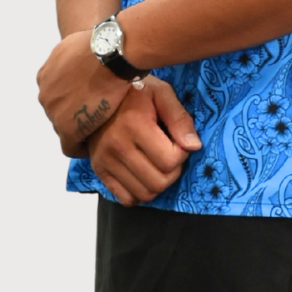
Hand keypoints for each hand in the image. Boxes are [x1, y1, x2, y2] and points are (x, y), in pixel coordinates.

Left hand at [36, 28, 129, 156]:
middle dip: (76, 116)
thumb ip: (71, 59)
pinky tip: (97, 145)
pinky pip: (70, 147)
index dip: (74, 101)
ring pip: (65, 129)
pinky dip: (82, 148)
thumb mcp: (75, 45)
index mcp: (45, 75)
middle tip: (98, 118)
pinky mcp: (67, 129)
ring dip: (81, 130)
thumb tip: (81, 60)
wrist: (110, 54)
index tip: (90, 103)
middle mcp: (45, 94)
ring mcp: (54, 113)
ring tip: (101, 131)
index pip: (56, 95)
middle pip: (59, 112)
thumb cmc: (101, 46)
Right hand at [86, 77, 200, 205]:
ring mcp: (105, 160)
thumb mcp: (161, 93)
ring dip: (158, 183)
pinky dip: (139, 193)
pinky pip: (126, 198)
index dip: (182, 154)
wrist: (97, 96)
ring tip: (157, 164)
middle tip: (170, 154)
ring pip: (144, 194)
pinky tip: (143, 175)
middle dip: (173, 171)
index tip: (177, 141)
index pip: (169, 161)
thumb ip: (179, 118)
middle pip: (159, 182)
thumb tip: (194, 146)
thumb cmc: (135, 93)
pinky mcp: (98, 170)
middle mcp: (117, 146)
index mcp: (134, 124)